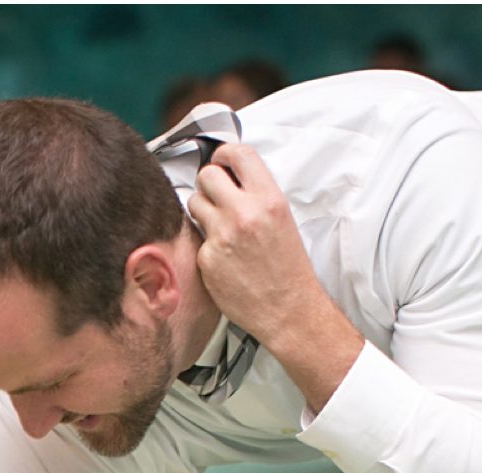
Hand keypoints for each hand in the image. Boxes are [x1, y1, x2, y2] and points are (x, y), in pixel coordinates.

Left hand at [188, 142, 327, 345]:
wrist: (288, 308)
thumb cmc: (287, 267)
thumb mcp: (281, 218)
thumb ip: (256, 194)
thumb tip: (231, 177)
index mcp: (268, 199)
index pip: (238, 154)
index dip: (224, 154)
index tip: (221, 161)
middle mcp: (244, 214)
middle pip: (206, 175)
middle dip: (209, 183)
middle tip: (217, 196)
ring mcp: (222, 236)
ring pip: (193, 203)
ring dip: (202, 210)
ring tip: (220, 226)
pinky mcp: (207, 258)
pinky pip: (195, 237)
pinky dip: (205, 243)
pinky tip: (222, 255)